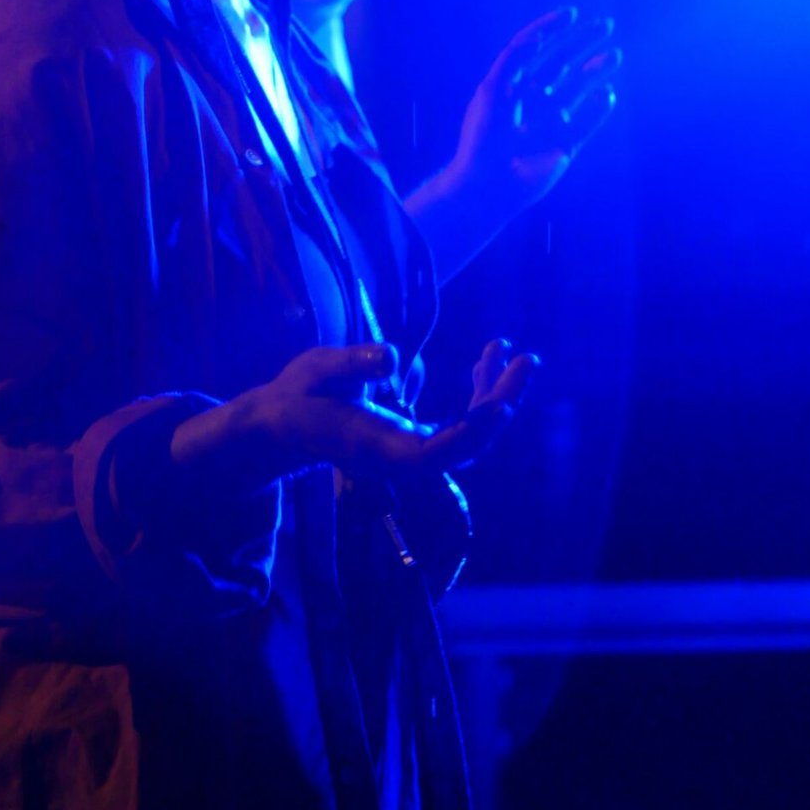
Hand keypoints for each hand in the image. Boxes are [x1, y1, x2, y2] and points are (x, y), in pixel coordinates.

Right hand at [171, 339, 537, 504]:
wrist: (282, 424)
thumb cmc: (297, 397)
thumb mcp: (318, 370)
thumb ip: (353, 364)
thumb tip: (392, 356)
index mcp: (383, 449)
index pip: (440, 452)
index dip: (474, 432)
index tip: (503, 403)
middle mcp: (405, 458)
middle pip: (469, 444)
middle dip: (501, 403)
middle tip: (527, 359)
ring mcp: (413, 451)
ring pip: (469, 434)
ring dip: (494, 395)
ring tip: (510, 352)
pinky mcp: (414, 439)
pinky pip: (459, 424)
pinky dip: (476, 395)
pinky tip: (484, 363)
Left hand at [451, 7, 620, 218]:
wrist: (488, 183)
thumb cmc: (484, 136)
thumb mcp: (493, 92)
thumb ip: (513, 63)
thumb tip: (538, 38)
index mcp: (512, 83)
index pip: (533, 48)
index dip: (550, 28)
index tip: (570, 13)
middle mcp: (533, 98)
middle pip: (562, 62)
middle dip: (582, 42)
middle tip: (605, 24)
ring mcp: (551, 119)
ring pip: (579, 87)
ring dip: (596, 70)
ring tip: (614, 55)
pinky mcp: (566, 143)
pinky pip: (588, 121)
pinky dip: (599, 107)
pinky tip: (606, 93)